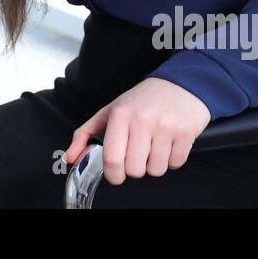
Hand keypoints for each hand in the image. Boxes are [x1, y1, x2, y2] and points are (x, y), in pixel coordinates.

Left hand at [63, 77, 211, 182]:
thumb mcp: (110, 112)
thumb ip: (85, 134)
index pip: (112, 158)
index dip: (113, 174)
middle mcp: (142, 120)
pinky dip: (172, 159)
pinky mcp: (186, 133)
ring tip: (155, 145)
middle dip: (136, 168)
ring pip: (156, 170)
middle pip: (134, 170)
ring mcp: (166, 127)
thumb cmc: (141, 101)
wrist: (180, 84)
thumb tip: (71, 158)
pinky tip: (169, 143)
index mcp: (120, 115)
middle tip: (138, 153)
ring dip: (155, 164)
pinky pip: (176, 164)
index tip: (116, 174)